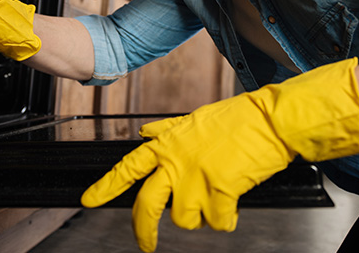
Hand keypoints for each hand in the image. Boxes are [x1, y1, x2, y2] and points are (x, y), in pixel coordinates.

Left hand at [81, 58, 358, 251]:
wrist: (270, 120)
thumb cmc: (237, 119)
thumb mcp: (194, 119)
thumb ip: (166, 131)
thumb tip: (145, 133)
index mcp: (168, 144)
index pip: (128, 167)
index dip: (106, 186)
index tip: (88, 200)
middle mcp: (176, 163)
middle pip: (147, 206)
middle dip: (144, 231)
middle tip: (146, 245)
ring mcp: (196, 179)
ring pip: (185, 219)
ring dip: (202, 215)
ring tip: (217, 194)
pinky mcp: (219, 192)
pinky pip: (217, 223)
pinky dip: (227, 217)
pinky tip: (234, 198)